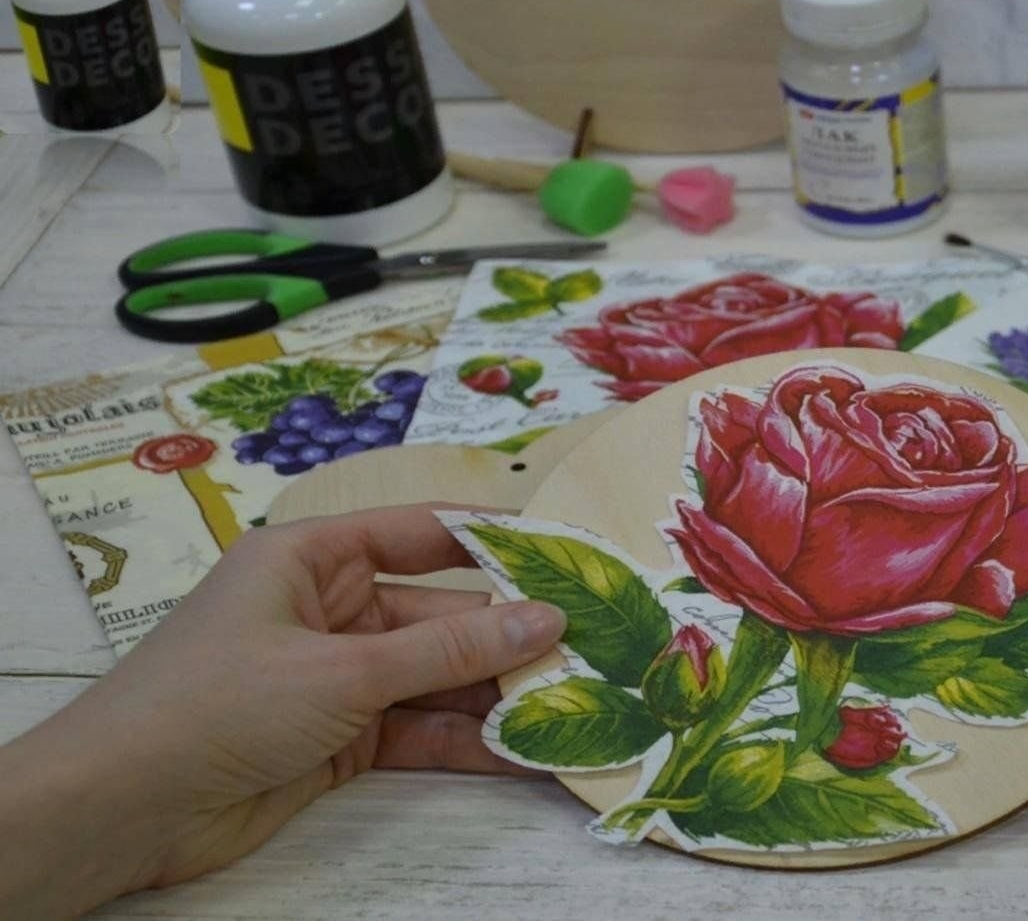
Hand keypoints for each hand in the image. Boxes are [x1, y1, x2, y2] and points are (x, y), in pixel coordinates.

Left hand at [0, 505, 563, 917]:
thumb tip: (545, 619)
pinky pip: (416, 730)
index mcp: (311, 557)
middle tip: (591, 649)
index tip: (567, 551)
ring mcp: (334, 678)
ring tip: (576, 705)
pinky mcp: (336, 741)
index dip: (493, 540)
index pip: (420, 533)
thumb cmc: (217, 703)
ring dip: (494, 695)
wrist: (122, 808)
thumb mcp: (343, 669)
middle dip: (507, 636)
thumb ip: (449, 649)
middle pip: (437, 614)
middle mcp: (327, 610)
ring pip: (434, 678)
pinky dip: (465, 742)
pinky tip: (525, 751)